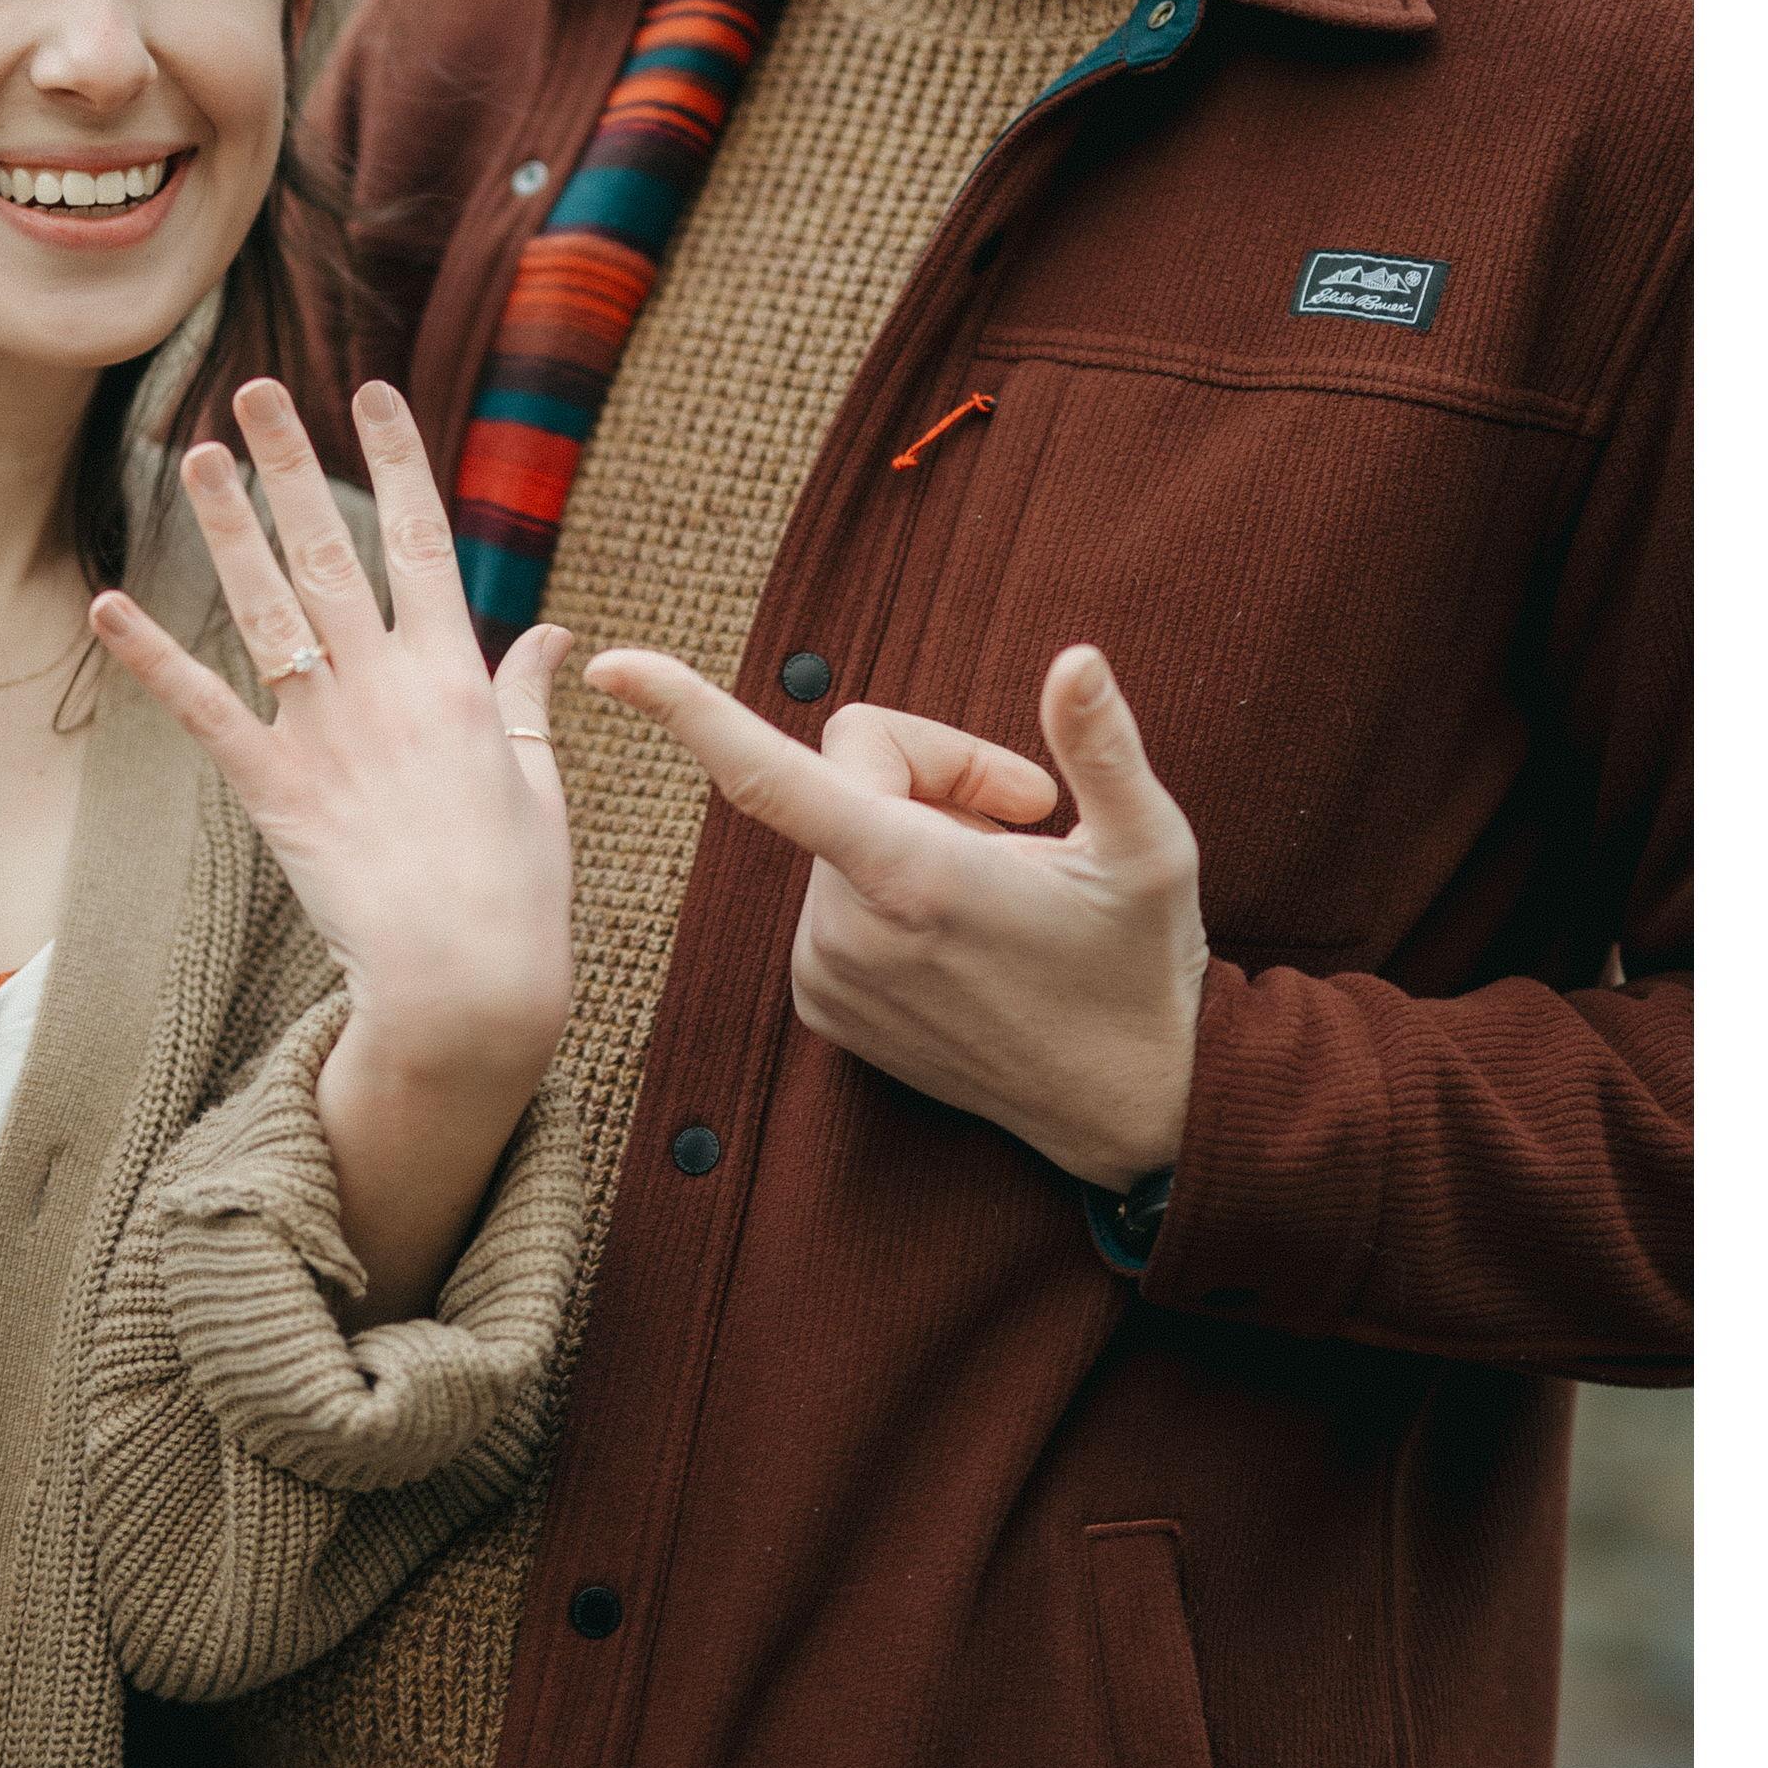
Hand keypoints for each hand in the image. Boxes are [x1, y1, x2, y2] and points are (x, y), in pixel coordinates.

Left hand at [89, 376, 573, 1323]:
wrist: (465, 983)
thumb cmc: (516, 891)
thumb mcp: (540, 783)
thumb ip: (529, 698)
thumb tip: (549, 632)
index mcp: (459, 677)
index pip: (426, 539)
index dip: (398, 459)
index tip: (372, 392)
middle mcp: (388, 686)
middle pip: (332, 549)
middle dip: (292, 464)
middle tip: (254, 392)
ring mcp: (327, 733)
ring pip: (268, 606)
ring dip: (226, 526)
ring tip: (194, 455)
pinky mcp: (274, 789)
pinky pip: (204, 709)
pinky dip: (152, 657)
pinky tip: (106, 604)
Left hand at [581, 641, 1209, 1189]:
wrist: (1130, 1110)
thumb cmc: (1143, 968)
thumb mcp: (1152, 849)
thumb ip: (1102, 747)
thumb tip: (1078, 657)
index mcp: (912, 875)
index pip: (772, 776)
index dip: (689, 712)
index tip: (615, 666)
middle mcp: (848, 927)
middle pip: (851, 770)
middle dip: (934, 769)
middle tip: (1029, 813)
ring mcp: (828, 973)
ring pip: (843, 831)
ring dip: (916, 833)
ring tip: (1002, 886)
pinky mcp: (824, 1006)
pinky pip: (836, 894)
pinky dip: (892, 890)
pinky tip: (966, 930)